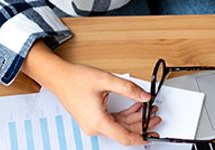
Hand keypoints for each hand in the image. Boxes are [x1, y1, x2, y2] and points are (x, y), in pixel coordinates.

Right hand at [47, 62, 161, 145]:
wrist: (60, 77)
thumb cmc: (76, 79)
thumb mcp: (106, 80)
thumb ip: (128, 89)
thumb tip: (145, 96)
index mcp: (98, 121)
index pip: (124, 137)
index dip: (141, 137)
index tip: (152, 135)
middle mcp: (94, 126)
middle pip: (124, 131)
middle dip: (142, 124)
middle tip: (155, 115)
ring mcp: (92, 124)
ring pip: (119, 126)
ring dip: (134, 119)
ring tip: (148, 109)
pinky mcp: (92, 119)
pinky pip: (112, 121)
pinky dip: (124, 115)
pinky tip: (135, 107)